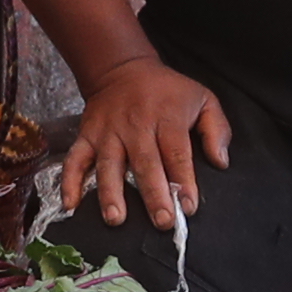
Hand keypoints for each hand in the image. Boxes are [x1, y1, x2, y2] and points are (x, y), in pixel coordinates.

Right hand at [59, 57, 230, 232]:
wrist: (123, 69)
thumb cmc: (168, 92)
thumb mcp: (203, 99)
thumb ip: (216, 129)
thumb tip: (221, 162)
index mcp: (166, 117)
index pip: (176, 153)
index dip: (183, 181)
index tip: (188, 207)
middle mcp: (135, 125)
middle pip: (144, 163)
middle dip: (153, 194)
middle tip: (162, 222)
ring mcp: (108, 132)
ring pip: (108, 164)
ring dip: (110, 193)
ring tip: (116, 219)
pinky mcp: (87, 136)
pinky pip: (75, 159)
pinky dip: (70, 182)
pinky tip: (71, 205)